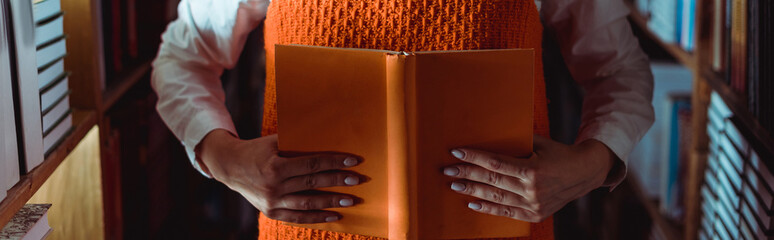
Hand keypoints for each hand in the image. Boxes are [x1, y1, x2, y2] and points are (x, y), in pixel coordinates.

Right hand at [197, 129, 366, 223]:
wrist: (230, 167)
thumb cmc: (257, 150)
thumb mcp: (274, 142)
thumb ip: (297, 142)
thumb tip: (327, 136)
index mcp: (275, 166)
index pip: (312, 164)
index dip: (334, 162)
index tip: (353, 161)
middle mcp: (273, 186)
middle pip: (313, 184)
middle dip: (338, 182)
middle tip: (357, 180)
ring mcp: (272, 202)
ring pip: (307, 204)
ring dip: (331, 202)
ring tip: (351, 200)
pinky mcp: (270, 213)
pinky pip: (297, 218)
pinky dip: (317, 218)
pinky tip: (334, 216)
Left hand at [442, 135, 615, 222]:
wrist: (585, 173)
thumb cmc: (558, 153)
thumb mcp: (539, 143)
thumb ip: (516, 143)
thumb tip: (487, 134)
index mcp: (533, 170)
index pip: (496, 163)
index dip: (474, 157)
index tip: (456, 151)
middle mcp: (532, 190)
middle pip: (492, 181)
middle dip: (467, 175)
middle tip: (447, 170)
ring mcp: (533, 205)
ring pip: (496, 198)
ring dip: (472, 191)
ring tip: (454, 185)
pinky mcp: (534, 215)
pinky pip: (506, 213)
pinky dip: (488, 209)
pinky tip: (472, 203)